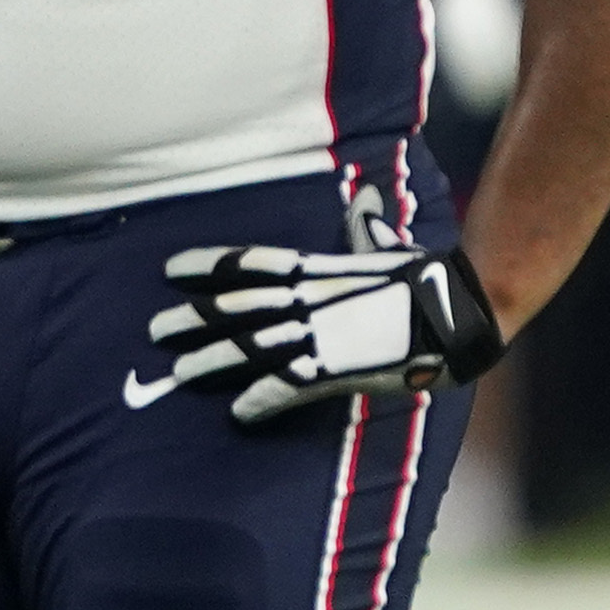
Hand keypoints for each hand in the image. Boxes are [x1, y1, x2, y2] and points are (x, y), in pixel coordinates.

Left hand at [150, 189, 505, 425]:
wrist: (454, 311)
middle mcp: (309, 299)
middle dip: (195, 317)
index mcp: (318, 268)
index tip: (172, 269)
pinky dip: (260, 400)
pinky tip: (239, 413)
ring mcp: (318, 335)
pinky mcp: (334, 369)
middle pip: (239, 307)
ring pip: (250, 347)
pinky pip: (286, 387)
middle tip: (156, 328)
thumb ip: (367, 228)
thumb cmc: (424, 276)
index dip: (210, 265)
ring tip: (180, 370)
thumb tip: (367, 196)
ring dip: (212, 359)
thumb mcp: (388, 247)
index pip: (252, 264)